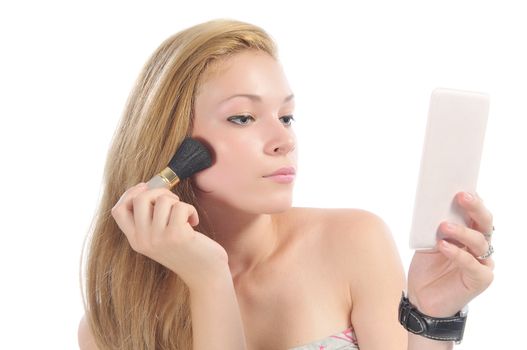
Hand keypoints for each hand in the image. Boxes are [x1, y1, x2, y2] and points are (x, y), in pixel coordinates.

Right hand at [111, 182, 228, 288]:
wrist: (205, 275)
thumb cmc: (186, 251)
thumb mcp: (159, 238)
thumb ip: (149, 219)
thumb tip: (146, 187)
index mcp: (135, 241)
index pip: (118, 210)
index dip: (130, 193)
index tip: (146, 188)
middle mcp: (143, 241)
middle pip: (139, 199)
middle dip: (159, 192)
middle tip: (173, 202)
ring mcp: (159, 238)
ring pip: (162, 200)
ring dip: (177, 202)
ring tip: (184, 215)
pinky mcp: (177, 235)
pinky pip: (180, 206)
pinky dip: (191, 209)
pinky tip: (193, 222)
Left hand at [408, 191, 494, 316]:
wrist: (422, 296)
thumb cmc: (427, 266)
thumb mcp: (427, 240)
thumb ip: (433, 225)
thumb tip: (432, 202)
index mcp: (469, 231)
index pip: (476, 211)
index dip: (473, 197)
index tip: (462, 183)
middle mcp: (479, 244)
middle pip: (484, 222)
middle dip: (474, 207)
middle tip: (460, 196)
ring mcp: (482, 262)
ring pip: (479, 241)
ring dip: (461, 231)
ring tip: (443, 226)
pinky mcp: (480, 279)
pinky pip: (473, 264)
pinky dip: (458, 254)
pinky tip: (444, 246)